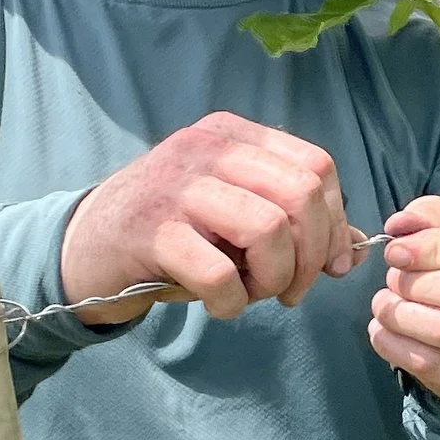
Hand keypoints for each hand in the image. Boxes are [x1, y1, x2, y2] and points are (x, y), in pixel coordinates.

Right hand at [61, 115, 358, 324]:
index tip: (328, 264)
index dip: (335, 222)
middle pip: (301, 194)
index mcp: (232, 134)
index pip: (316, 166)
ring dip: (274, 279)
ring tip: (253, 294)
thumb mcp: (232, 212)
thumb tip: (353, 251)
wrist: (86, 248)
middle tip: (290, 290)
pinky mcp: (152, 232)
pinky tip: (219, 305)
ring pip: (268, 229)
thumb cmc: (172, 233)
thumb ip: (291, 221)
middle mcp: (207, 148)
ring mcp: (177, 186)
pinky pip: (219, 273)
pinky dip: (232, 303)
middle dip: (311, 256)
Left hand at [370, 195, 439, 403]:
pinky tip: (383, 331)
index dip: (434, 249)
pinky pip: (436, 366)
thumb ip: (430, 219)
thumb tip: (399, 225)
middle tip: (393, 279)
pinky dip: (397, 347)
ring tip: (384, 303)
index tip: (396, 252)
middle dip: (417, 284)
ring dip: (402, 316)